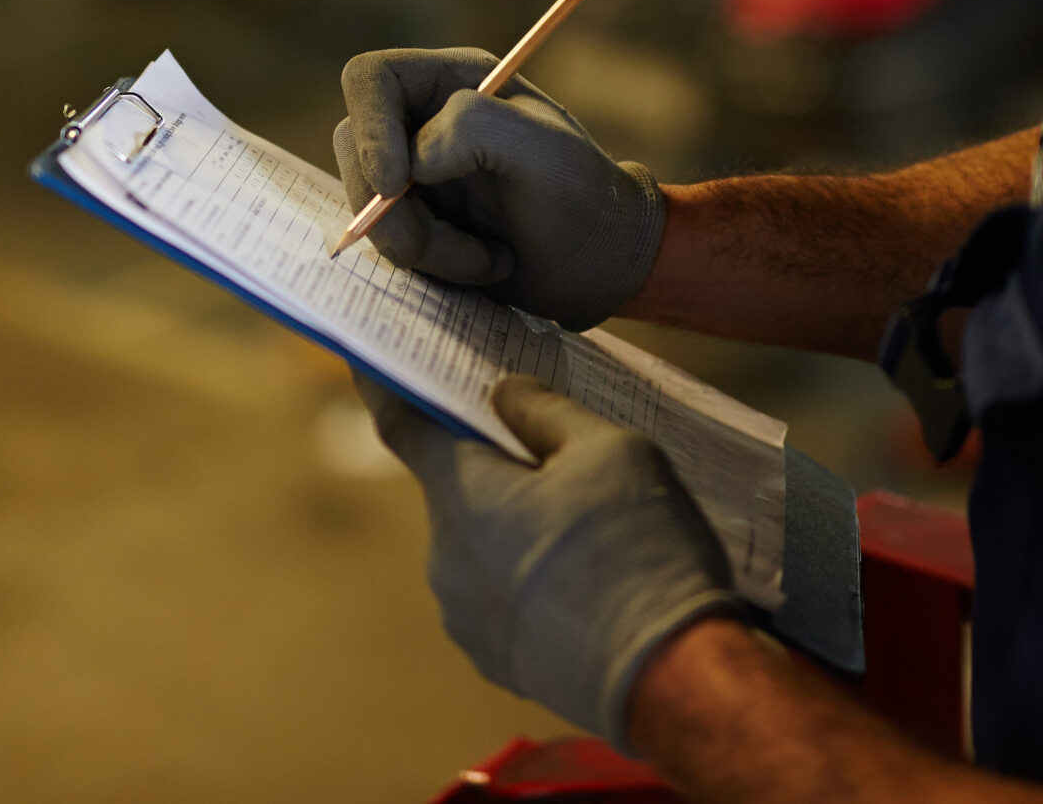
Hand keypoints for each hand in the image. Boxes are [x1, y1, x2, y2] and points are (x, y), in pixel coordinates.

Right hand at [333, 47, 666, 330]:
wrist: (599, 262)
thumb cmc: (581, 192)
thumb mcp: (542, 148)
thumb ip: (473, 127)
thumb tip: (409, 162)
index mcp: (453, 80)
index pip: (370, 79)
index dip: (370, 129)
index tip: (396, 185)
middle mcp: (422, 120)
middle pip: (354, 150)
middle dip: (394, 210)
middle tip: (442, 243)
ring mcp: (413, 174)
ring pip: (366, 208)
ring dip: (422, 246)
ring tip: (488, 257)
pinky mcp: (413, 221)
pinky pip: (386, 244)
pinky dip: (432, 265)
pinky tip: (485, 263)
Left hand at [359, 371, 741, 747]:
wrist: (672, 678)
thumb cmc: (641, 551)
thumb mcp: (609, 450)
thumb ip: (544, 412)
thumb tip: (503, 395)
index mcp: (463, 496)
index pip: (402, 424)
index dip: (386, 386)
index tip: (369, 363)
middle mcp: (446, 559)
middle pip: (460, 489)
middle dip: (500, 469)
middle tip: (567, 460)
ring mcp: (466, 619)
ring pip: (484, 545)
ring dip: (521, 528)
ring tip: (597, 532)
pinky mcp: (497, 661)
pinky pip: (502, 597)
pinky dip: (532, 580)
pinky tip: (593, 582)